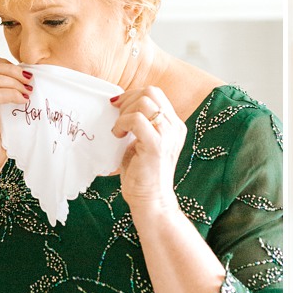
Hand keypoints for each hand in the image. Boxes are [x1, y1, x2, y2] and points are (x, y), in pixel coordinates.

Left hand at [110, 85, 184, 218]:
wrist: (151, 201)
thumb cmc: (143, 175)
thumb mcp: (143, 142)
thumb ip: (140, 124)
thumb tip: (120, 106)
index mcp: (174, 125)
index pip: (156, 93)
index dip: (133, 95)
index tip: (119, 108)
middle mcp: (175, 127)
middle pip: (151, 92)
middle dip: (128, 100)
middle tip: (117, 117)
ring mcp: (168, 135)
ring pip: (144, 102)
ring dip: (124, 113)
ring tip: (119, 130)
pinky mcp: (157, 145)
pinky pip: (137, 119)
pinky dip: (122, 124)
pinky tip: (118, 135)